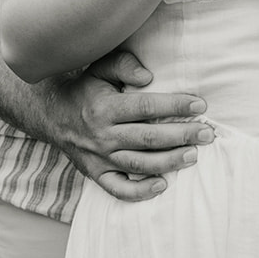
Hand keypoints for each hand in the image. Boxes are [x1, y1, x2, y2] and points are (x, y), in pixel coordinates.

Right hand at [40, 47, 215, 201]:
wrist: (51, 115)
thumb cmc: (85, 88)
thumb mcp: (100, 67)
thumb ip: (124, 65)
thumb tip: (148, 77)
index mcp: (105, 107)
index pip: (147, 107)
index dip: (175, 106)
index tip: (200, 106)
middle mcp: (103, 135)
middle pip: (149, 138)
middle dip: (182, 136)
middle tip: (207, 133)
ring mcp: (99, 158)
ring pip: (140, 164)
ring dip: (170, 162)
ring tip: (194, 155)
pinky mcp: (95, 174)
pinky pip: (118, 189)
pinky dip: (140, 192)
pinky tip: (162, 185)